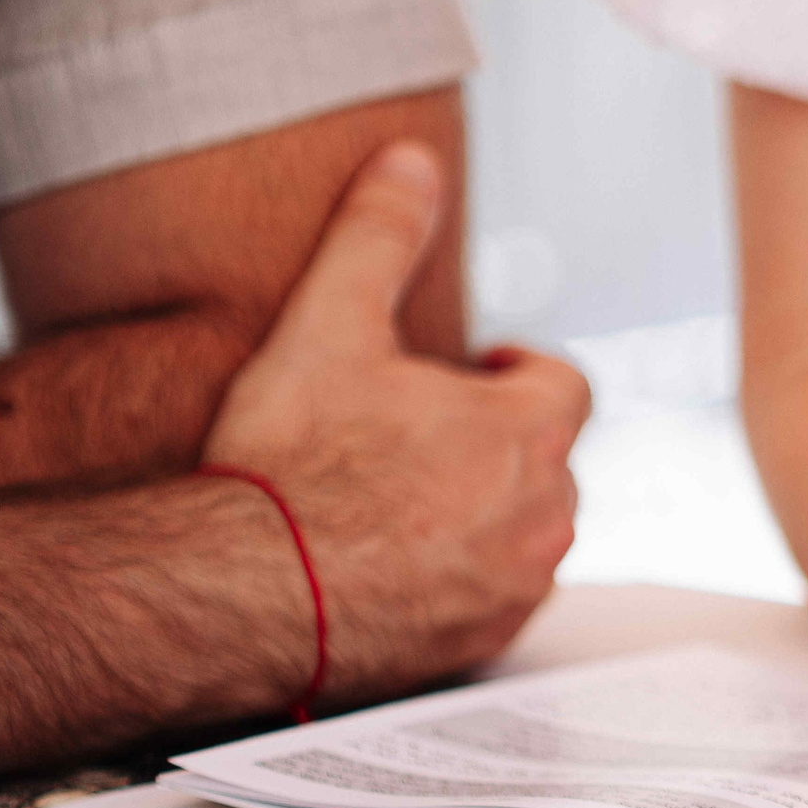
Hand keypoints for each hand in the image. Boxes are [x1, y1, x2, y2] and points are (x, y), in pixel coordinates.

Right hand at [202, 141, 589, 704]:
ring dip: (485, 510)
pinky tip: (395, 564)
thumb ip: (379, 235)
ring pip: (528, 534)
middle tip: (422, 433)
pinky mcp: (484, 644)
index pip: (564, 384)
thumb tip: (411, 163)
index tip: (475, 369)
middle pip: (548, 461)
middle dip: (497, 440)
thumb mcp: (328, 325)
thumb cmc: (290, 464)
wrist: (244, 591)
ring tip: (403, 498)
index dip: (517, 369)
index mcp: (529, 433)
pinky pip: (496, 598)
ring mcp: (519, 586)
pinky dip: (462, 575)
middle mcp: (546, 516)